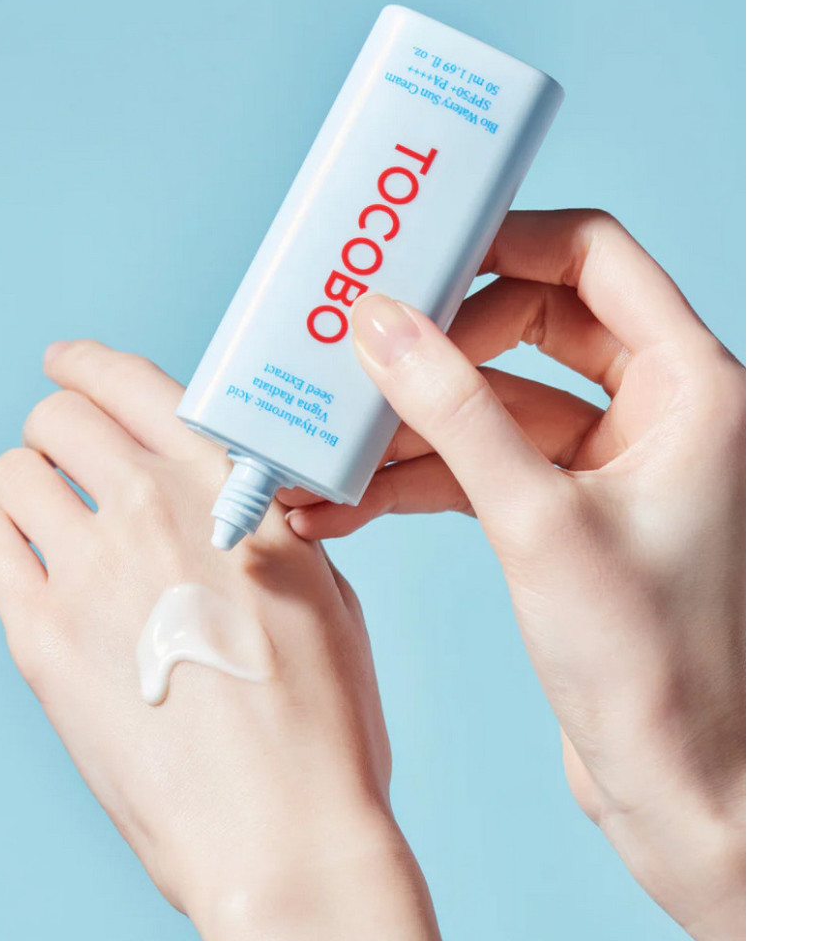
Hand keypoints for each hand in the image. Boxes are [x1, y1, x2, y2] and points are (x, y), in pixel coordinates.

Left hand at [0, 341, 439, 940]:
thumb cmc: (321, 719)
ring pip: (12, 472)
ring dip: (28, 484)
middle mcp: (154, 509)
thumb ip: (264, 525)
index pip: (134, 381)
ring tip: (50, 519)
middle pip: (59, 416)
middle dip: (59, 427)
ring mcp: (91, 570)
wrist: (281, 828)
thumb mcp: (324, 590)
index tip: (68, 364)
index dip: (88, 363)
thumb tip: (224, 502)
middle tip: (68, 455)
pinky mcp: (40, 638)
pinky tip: (30, 569)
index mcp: (229, 487)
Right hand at [281, 210, 744, 939]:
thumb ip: (455, 414)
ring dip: (415, 421)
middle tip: (360, 349)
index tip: (423, 254)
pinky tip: (353, 498)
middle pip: (532, 324)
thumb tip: (384, 328)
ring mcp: (612, 463)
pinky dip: (423, 474)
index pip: (594, 258)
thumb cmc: (652, 666)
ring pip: (498, 402)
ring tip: (334, 443)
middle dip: (439, 344)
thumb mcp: (537, 522)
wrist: (677, 784)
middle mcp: (659, 412)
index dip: (505, 242)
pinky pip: (488, 462)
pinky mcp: (570, 512)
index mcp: (692, 387)